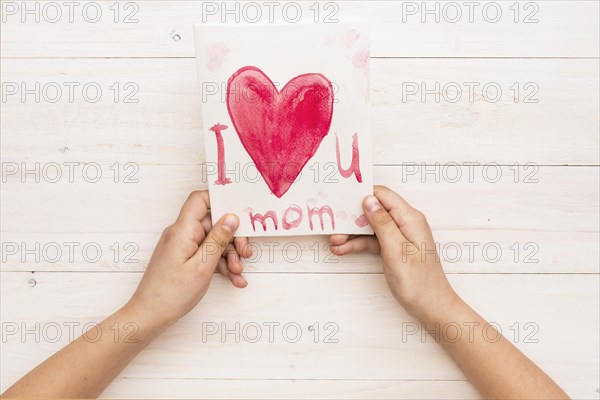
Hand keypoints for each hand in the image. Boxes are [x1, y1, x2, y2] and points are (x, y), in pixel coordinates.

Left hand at [128, 191, 251, 327]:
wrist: (149, 316)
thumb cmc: (170, 294)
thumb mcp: (202, 267)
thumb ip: (218, 240)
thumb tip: (231, 218)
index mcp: (183, 230)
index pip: (200, 199)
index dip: (220, 200)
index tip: (240, 212)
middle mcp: (181, 234)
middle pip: (213, 223)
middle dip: (232, 238)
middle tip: (245, 253)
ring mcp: (182, 246)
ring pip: (213, 241)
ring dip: (229, 255)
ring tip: (238, 272)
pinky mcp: (184, 258)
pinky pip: (206, 254)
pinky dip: (220, 265)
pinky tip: (233, 278)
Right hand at [329, 186, 458, 320]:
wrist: (431, 307)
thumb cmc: (418, 282)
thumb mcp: (396, 250)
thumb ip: (382, 223)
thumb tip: (369, 200)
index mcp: (410, 218)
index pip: (383, 195)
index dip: (362, 195)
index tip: (342, 200)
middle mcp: (405, 223)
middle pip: (374, 210)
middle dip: (352, 218)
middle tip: (334, 228)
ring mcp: (400, 236)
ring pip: (371, 227)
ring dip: (352, 234)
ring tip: (334, 242)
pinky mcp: (395, 248)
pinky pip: (373, 240)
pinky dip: (358, 244)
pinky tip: (343, 250)